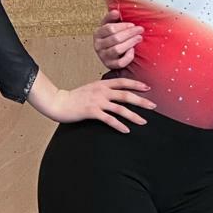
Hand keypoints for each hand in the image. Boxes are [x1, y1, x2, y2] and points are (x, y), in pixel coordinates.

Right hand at [27, 75, 154, 132]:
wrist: (58, 102)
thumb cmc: (75, 97)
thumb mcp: (92, 88)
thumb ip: (104, 89)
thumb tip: (118, 91)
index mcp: (102, 84)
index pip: (123, 82)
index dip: (136, 84)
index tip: (148, 88)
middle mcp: (101, 91)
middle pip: (126, 95)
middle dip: (141, 101)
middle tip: (153, 106)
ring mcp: (97, 102)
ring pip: (120, 108)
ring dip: (133, 116)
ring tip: (143, 121)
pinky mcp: (92, 112)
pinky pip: (109, 119)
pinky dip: (119, 125)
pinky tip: (126, 130)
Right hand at [93, 8, 142, 69]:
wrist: (111, 53)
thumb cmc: (112, 36)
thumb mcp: (110, 25)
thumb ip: (112, 18)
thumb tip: (116, 11)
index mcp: (97, 34)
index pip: (109, 28)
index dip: (123, 26)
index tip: (133, 24)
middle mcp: (98, 45)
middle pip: (115, 38)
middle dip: (130, 33)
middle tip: (140, 29)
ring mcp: (103, 56)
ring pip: (117, 49)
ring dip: (131, 42)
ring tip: (139, 38)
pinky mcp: (110, 65)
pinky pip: (121, 62)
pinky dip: (128, 56)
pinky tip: (132, 50)